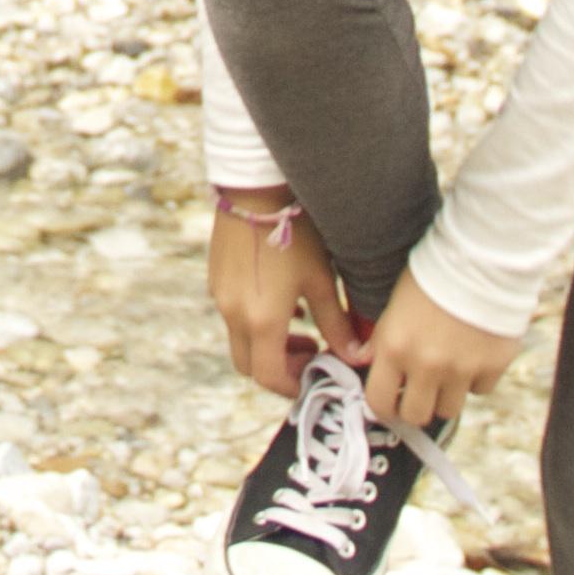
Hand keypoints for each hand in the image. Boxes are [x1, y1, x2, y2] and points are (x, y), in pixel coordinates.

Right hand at [206, 191, 358, 395]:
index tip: (316, 374)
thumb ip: (338, 324)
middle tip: (309, 351)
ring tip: (299, 322)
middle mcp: (234, 315)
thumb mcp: (321, 280)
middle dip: (279, 369)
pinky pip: (232, 315)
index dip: (294, 385)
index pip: (271, 377)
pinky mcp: (215, 280)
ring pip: (240, 341)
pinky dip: (254, 321)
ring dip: (267, 344)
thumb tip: (358, 356)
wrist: (256, 189)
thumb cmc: (296, 233)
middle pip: (250, 367)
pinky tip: (279, 297)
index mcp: (262, 321)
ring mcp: (220, 297)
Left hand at [354, 272, 523, 425]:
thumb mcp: (395, 303)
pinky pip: (481, 390)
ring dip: (446, 394)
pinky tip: (473, 355)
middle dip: (415, 406)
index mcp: (395, 347)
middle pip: (416, 415)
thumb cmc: (432, 274)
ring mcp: (461, 369)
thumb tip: (363, 360)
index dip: (384, 406)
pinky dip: (476, 379)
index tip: (391, 400)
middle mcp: (426, 365)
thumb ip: (380, 338)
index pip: (379, 403)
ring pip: (449, 410)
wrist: (481, 257)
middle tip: (419, 391)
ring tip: (448, 370)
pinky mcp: (492, 366)